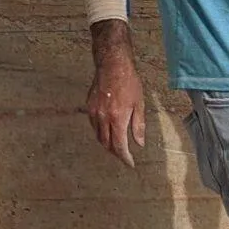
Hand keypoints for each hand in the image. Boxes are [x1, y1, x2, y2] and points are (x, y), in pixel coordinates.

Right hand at [86, 41, 146, 167]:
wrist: (112, 65)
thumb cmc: (129, 83)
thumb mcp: (139, 104)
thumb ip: (138, 125)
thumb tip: (139, 143)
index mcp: (118, 119)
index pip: (119, 146)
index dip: (125, 157)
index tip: (130, 163)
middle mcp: (103, 118)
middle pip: (107, 144)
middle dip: (115, 152)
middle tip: (124, 156)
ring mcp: (94, 112)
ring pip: (98, 136)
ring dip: (107, 143)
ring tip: (116, 145)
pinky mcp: (89, 106)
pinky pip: (93, 125)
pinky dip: (100, 132)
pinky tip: (107, 130)